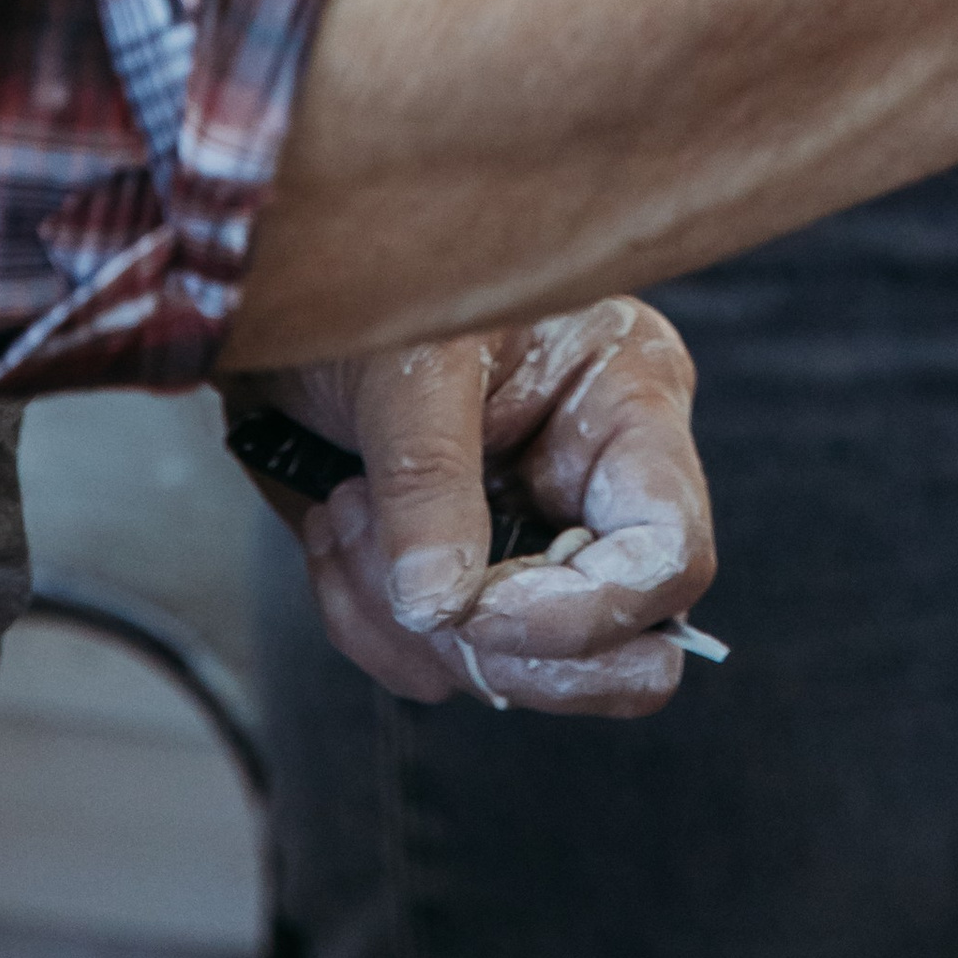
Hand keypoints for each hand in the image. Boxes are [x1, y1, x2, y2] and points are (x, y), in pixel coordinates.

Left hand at [227, 300, 714, 709]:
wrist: (287, 294)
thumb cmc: (378, 284)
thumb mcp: (409, 360)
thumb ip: (430, 478)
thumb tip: (441, 609)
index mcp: (627, 408)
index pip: (670, 554)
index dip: (587, 613)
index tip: (472, 609)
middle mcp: (595, 488)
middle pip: (615, 652)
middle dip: (499, 647)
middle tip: (409, 589)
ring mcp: (529, 542)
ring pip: (508, 673)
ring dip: (401, 622)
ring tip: (345, 510)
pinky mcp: (461, 578)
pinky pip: (431, 664)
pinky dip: (366, 621)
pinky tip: (335, 529)